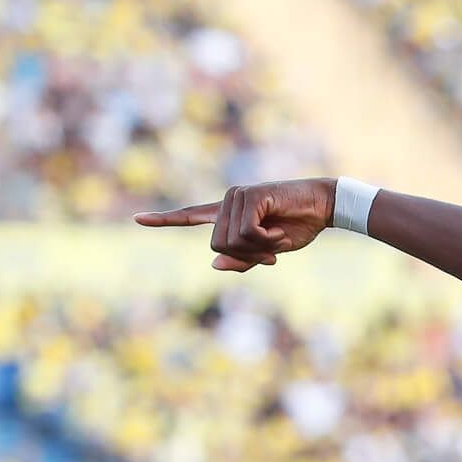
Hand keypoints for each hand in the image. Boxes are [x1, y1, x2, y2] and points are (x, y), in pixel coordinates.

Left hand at [135, 178, 336, 271]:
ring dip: (260, 248)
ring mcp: (236, 197)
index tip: (137, 220)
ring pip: (231, 242)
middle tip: (270, 251)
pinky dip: (266, 241)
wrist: (323, 207)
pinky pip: (247, 233)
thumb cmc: (299, 226)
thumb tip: (214, 265)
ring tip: (278, 237)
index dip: (165, 220)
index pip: (191, 216)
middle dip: (246, 256)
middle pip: (218, 246)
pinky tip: (279, 231)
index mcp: (228, 214)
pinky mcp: (249, 196)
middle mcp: (227, 202)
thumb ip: (243, 260)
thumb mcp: (269, 250)